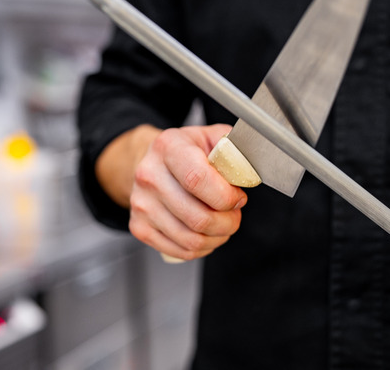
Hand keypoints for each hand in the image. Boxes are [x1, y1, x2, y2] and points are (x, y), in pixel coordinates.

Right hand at [127, 124, 246, 260]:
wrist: (152, 161)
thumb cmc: (187, 151)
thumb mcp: (212, 138)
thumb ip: (234, 150)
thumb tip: (249, 172)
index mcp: (169, 147)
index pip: (197, 179)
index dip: (226, 196)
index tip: (238, 198)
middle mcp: (149, 175)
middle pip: (198, 217)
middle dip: (228, 222)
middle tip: (234, 214)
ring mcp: (141, 204)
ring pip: (191, 240)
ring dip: (217, 237)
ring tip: (223, 224)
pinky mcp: (139, 227)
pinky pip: (180, 251)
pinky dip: (202, 248)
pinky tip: (207, 234)